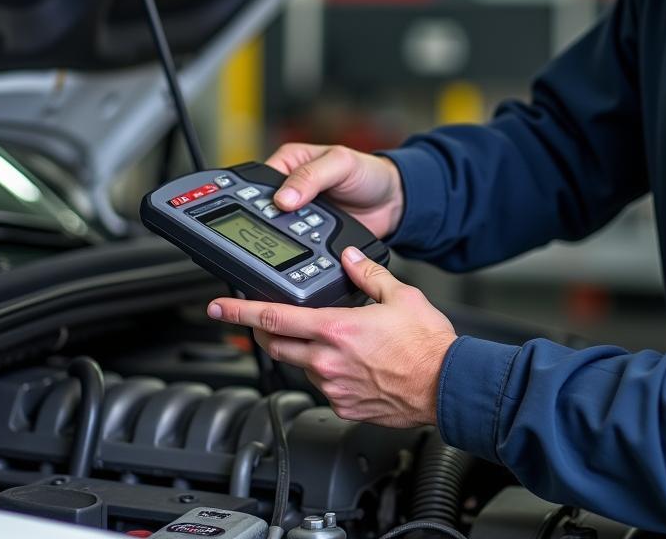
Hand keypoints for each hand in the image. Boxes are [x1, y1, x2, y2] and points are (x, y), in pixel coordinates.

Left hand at [207, 247, 456, 427]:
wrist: (445, 386)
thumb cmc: (427, 345)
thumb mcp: (401, 295)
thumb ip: (368, 274)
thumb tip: (350, 259)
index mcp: (336, 329)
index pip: (274, 318)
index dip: (240, 312)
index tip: (219, 306)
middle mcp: (327, 361)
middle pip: (276, 345)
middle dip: (261, 332)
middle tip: (258, 321)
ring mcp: (333, 386)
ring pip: (300, 365)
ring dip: (301, 350)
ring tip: (324, 339)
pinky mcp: (342, 406)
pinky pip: (322, 386)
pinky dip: (325, 372)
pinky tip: (348, 363)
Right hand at [266, 142, 403, 238]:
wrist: (392, 202)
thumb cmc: (369, 173)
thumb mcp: (341, 164)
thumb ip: (312, 176)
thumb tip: (283, 198)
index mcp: (289, 162)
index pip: (260, 181)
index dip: (259, 197)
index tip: (270, 210)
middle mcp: (289, 188)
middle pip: (265, 208)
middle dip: (273, 220)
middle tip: (287, 225)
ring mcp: (298, 214)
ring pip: (278, 230)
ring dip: (287, 237)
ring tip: (302, 236)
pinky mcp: (309, 236)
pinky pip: (297, 246)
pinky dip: (300, 250)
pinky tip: (306, 250)